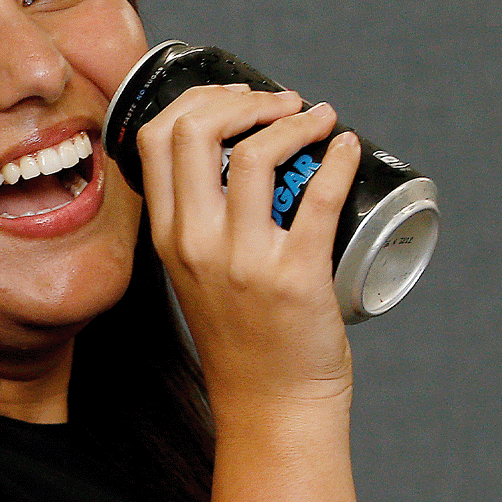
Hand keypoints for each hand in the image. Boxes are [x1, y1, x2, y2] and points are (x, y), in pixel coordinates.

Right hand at [134, 84, 364, 409]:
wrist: (271, 403)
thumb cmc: (244, 336)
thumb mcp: (195, 272)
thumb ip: (200, 223)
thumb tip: (239, 159)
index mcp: (167, 236)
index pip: (154, 138)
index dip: (196, 101)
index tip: (235, 98)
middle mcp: (195, 242)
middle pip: (194, 131)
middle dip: (241, 99)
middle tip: (281, 102)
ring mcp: (243, 259)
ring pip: (256, 153)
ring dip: (294, 120)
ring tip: (318, 119)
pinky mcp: (295, 276)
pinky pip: (319, 197)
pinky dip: (338, 159)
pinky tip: (347, 147)